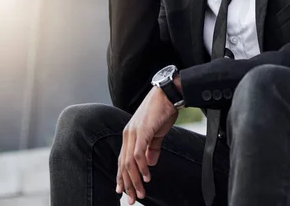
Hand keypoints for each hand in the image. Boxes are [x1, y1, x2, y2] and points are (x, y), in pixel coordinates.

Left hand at [116, 86, 178, 203]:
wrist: (168, 94)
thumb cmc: (163, 110)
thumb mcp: (157, 132)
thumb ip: (152, 148)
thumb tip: (150, 163)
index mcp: (130, 134)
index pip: (122, 159)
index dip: (121, 176)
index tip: (122, 190)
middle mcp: (128, 134)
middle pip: (123, 164)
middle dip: (127, 184)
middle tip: (131, 198)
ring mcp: (134, 133)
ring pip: (129, 163)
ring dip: (134, 180)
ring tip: (140, 193)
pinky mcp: (142, 132)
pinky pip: (138, 155)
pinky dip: (141, 168)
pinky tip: (147, 177)